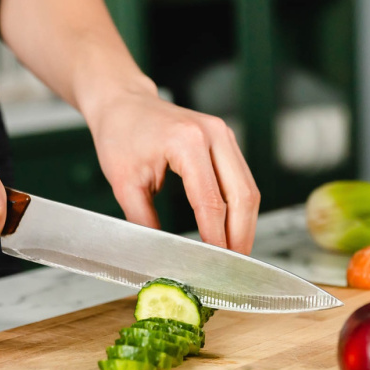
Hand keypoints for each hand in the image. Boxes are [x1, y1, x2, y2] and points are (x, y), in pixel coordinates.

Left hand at [85, 81, 259, 254]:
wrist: (123, 102)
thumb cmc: (120, 134)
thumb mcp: (124, 183)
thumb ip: (143, 220)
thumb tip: (161, 254)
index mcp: (187, 142)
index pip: (211, 201)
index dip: (216, 237)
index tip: (214, 264)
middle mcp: (213, 134)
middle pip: (242, 196)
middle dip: (239, 235)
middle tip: (232, 266)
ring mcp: (224, 134)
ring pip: (248, 188)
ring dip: (245, 224)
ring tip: (234, 252)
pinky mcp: (226, 140)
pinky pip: (242, 179)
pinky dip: (240, 207)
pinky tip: (231, 228)